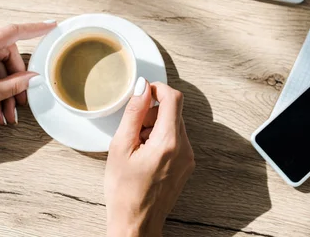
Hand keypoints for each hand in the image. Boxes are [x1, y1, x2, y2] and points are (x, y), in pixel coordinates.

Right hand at [105, 79, 194, 236]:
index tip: (143, 92)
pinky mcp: (186, 165)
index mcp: (169, 142)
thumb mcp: (121, 147)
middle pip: (174, 111)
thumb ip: (134, 113)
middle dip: (152, 112)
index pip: (173, 98)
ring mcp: (188, 158)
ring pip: (174, 125)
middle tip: (133, 129)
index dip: (157, 88)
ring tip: (137, 146)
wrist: (136, 224)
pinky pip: (176, 140)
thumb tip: (143, 87)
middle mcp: (184, 148)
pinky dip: (161, 138)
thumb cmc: (124, 191)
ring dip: (156, 126)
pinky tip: (145, 155)